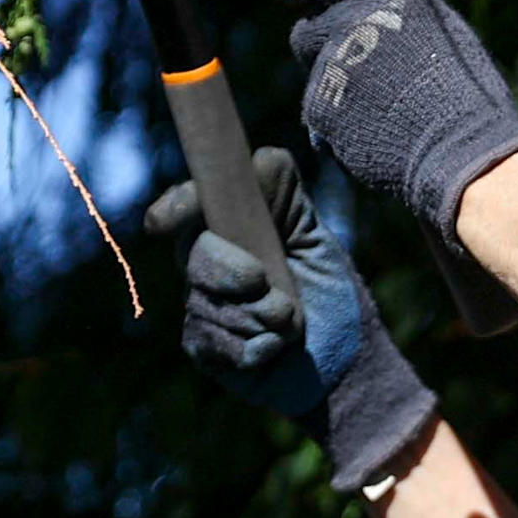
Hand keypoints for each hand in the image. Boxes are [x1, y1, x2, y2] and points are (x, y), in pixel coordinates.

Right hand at [141, 149, 438, 494]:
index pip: (187, 209)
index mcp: (227, 229)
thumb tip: (260, 156)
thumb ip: (285, 195)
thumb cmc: (333, 293)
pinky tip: (274, 352)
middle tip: (271, 291)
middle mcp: (205, 265)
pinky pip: (215, 343)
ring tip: (290, 326)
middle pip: (195, 256)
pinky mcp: (203, 349)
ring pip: (207, 303)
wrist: (348, 362)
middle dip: (234, 274)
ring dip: (258, 317)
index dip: (175, 209)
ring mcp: (200, 306)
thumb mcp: (315, 236)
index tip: (169, 221)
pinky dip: (255, 349)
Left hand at [275, 0, 517, 240]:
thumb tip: (364, 6)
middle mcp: (355, 19)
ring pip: (314, 71)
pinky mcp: (319, 104)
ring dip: (335, 87)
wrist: (461, 152)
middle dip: (319, 45)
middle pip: (308, 27)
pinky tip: (376, 132)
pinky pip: (318, 111)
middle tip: (353, 70)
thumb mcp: (441, 31)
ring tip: (383, 109)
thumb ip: (394, 13)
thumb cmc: (465, 95)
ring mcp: (333, 62)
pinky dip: (338, 124)